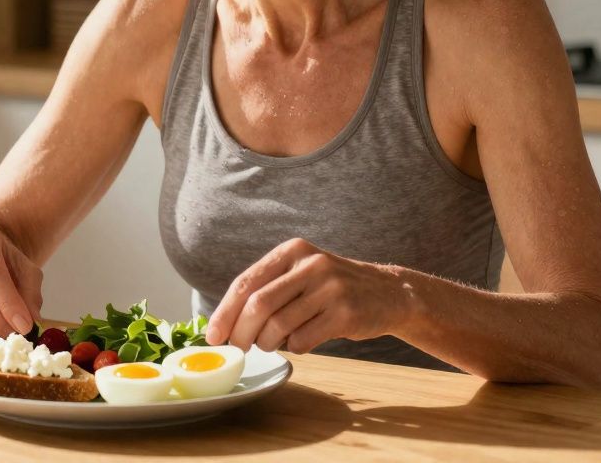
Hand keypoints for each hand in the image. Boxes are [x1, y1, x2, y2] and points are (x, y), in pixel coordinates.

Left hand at [205, 238, 408, 353]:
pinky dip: (293, 347)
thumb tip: (224, 321)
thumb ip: (268, 287)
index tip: (213, 335)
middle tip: (237, 348)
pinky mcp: (346, 313)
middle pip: (258, 305)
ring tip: (271, 344)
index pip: (246, 282)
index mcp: (292, 251)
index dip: (225, 312)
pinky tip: (299, 341)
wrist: (388, 293)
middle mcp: (310, 264)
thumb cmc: (331, 288)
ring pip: (279, 326)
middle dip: (241, 333)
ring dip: (268, 343)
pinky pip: (303, 340)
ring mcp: (330, 288)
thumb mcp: (301, 272)